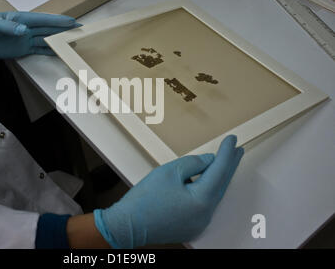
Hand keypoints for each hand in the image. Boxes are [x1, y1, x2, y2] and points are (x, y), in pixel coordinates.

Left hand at [0, 12, 79, 58]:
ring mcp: (24, 39)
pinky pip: (39, 50)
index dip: (57, 21)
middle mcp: (25, 29)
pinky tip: (59, 51)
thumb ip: (7, 28)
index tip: (71, 22)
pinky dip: (49, 51)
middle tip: (80, 30)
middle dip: (63, 29)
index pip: (42, 20)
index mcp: (19, 19)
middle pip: (48, 29)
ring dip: (59, 40)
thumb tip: (24, 30)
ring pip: (46, 40)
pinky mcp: (21, 50)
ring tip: (73, 41)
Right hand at [93, 135, 243, 247]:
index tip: (232, 139)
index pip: (220, 171)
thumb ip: (193, 163)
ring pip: (213, 195)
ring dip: (218, 177)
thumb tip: (209, 161)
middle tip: (237, 150)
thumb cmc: (144, 200)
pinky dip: (207, 190)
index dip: (226, 153)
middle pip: (221, 184)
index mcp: (202, 200)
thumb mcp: (169, 172)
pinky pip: (205, 204)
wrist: (127, 225)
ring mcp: (199, 223)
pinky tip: (205, 180)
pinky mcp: (191, 226)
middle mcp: (205, 214)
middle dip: (229, 165)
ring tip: (224, 162)